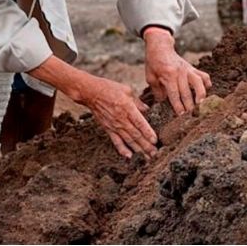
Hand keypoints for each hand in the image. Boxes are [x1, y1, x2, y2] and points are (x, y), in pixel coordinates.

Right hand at [27, 56, 156, 158]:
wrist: (91, 93)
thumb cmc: (109, 89)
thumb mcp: (127, 90)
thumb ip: (138, 102)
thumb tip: (147, 109)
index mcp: (127, 108)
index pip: (140, 123)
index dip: (148, 133)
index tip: (155, 141)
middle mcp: (121, 119)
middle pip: (136, 135)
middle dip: (146, 145)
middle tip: (155, 154)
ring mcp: (114, 125)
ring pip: (128, 140)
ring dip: (138, 150)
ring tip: (147, 157)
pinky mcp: (108, 129)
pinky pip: (116, 141)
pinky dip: (122, 149)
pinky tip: (129, 156)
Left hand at [143, 27, 211, 115]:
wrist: (160, 46)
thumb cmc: (153, 63)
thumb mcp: (150, 77)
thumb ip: (157, 90)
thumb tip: (163, 102)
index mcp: (168, 75)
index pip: (174, 94)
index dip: (178, 106)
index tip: (181, 116)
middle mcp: (180, 72)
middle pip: (186, 91)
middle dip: (190, 105)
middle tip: (192, 116)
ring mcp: (188, 69)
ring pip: (198, 82)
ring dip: (201, 94)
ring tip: (202, 105)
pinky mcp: (192, 68)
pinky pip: (203, 75)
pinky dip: (207, 83)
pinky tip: (207, 90)